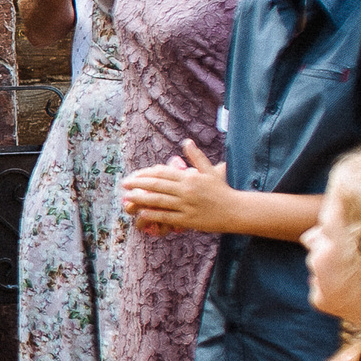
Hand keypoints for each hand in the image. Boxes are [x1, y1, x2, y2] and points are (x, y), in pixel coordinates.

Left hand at [118, 139, 233, 233]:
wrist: (236, 210)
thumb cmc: (222, 190)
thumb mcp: (210, 170)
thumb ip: (196, 157)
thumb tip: (186, 141)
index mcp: (190, 177)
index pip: (163, 173)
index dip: (146, 174)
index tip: (134, 174)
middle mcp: (186, 190)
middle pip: (157, 186)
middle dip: (138, 184)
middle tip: (124, 184)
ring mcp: (186, 205)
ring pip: (158, 201)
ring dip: (140, 199)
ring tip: (127, 198)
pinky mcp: (188, 219)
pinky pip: (167, 216)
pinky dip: (153, 214)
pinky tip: (142, 213)